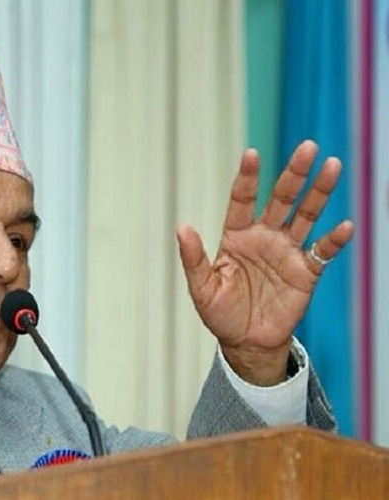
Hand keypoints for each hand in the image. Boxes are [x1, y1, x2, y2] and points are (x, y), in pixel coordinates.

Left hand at [177, 140, 353, 385]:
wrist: (246, 342)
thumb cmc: (220, 313)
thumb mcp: (202, 287)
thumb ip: (194, 258)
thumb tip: (182, 227)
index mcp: (236, 236)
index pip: (242, 199)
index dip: (248, 177)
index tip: (252, 153)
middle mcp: (264, 237)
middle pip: (281, 198)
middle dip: (294, 174)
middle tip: (307, 147)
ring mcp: (287, 252)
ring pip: (306, 215)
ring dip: (319, 193)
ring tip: (332, 166)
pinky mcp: (306, 272)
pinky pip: (323, 252)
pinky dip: (334, 240)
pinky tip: (345, 226)